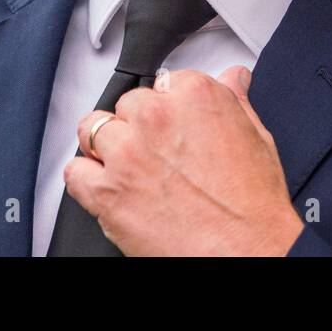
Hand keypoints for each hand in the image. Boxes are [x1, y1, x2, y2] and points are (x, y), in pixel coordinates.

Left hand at [63, 66, 305, 255]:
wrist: (247, 252)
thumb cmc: (253, 204)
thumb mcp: (257, 137)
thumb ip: (234, 100)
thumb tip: (232, 78)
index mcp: (193, 96)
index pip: (162, 84)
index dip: (167, 107)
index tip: (174, 126)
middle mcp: (155, 117)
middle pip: (127, 105)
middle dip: (138, 126)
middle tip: (157, 154)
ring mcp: (126, 153)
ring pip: (93, 129)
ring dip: (106, 147)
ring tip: (128, 168)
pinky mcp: (106, 192)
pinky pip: (74, 173)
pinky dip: (85, 180)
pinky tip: (107, 188)